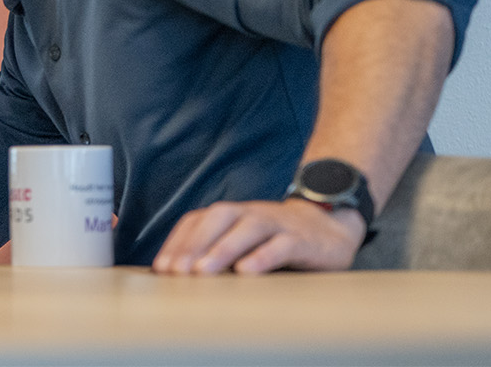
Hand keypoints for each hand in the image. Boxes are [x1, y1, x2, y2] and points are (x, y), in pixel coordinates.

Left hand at [151, 198, 365, 274]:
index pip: (197, 221)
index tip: (161, 268)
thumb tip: (178, 277)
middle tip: (176, 272)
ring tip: (203, 272)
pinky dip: (263, 256)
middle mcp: (250, 213)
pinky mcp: (302, 240)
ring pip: (247, 229)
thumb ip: (215, 254)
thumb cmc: (274, 241)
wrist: (329, 227)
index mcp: (230, 214)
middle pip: (217, 219)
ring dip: (222, 249)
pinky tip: (247, 272)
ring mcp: (277, 224)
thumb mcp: (242, 243)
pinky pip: (281, 245)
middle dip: (194, 245)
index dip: (177, 242)